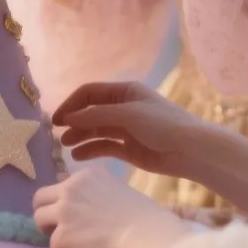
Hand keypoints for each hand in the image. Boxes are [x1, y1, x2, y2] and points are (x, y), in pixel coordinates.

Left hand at [33, 166, 189, 247]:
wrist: (146, 234)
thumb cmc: (144, 216)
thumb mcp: (117, 191)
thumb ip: (98, 194)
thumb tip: (91, 209)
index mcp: (85, 176)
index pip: (62, 187)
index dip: (66, 203)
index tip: (78, 216)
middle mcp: (70, 189)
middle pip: (40, 198)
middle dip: (46, 213)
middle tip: (62, 228)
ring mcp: (64, 211)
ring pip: (39, 219)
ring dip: (52, 233)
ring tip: (70, 245)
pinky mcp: (63, 235)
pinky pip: (54, 247)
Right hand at [52, 81, 211, 178]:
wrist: (191, 151)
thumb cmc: (162, 124)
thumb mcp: (127, 114)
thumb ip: (95, 115)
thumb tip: (67, 117)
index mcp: (125, 92)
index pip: (90, 93)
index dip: (71, 103)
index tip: (57, 119)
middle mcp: (124, 108)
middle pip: (91, 112)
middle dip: (75, 122)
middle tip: (58, 135)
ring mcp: (127, 129)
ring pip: (97, 130)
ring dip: (81, 136)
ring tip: (66, 146)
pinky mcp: (130, 149)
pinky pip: (106, 147)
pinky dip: (92, 150)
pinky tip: (79, 156)